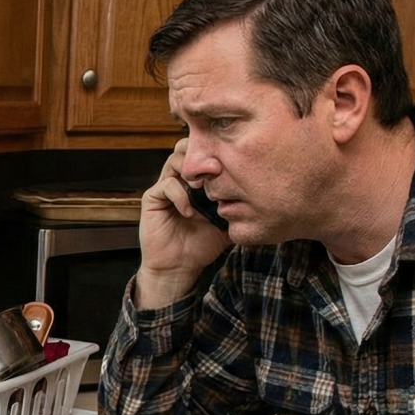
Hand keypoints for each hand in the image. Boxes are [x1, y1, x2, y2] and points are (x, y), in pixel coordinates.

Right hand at [136, 138, 231, 308]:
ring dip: (190, 170)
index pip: (203, 154)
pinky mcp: (153, 199)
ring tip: (202, 187)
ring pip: (174, 160)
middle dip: (200, 153)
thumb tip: (261, 195)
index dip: (215, 151)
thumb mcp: (227, 224)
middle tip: (216, 168)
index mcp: (197, 183)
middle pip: (185, 148)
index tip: (230, 162)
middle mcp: (181, 180)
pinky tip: (189, 212)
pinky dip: (180, 195)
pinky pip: (166, 185)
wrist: (179, 267)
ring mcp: (165, 188)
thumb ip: (238, 208)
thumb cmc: (201, 246)